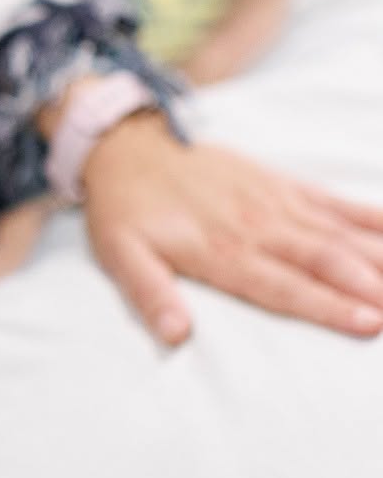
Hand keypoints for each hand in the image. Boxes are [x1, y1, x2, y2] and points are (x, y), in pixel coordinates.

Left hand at [83, 113, 382, 346]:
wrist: (125, 143)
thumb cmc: (124, 208)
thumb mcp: (121, 255)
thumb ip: (150, 294)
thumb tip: (174, 335)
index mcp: (222, 251)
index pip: (284, 286)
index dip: (328, 307)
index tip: (368, 324)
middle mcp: (258, 226)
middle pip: (326, 260)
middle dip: (371, 286)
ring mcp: (276, 201)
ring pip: (340, 233)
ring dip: (379, 256)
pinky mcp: (283, 184)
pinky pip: (336, 202)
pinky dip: (372, 218)